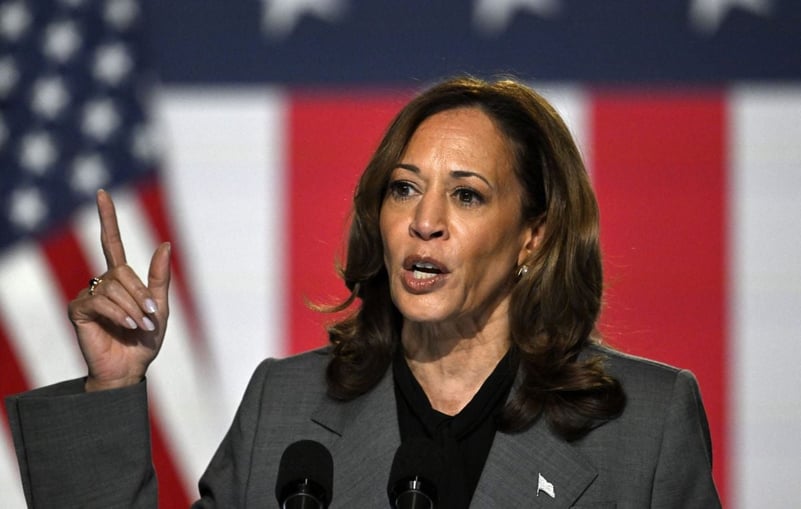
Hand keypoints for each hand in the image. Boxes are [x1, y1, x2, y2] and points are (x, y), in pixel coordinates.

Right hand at [68, 190, 170, 391]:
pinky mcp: (77, 310)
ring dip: (132, 307)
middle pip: (122, 271)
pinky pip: (100, 301)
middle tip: (150, 317)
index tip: (102, 194)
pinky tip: (127, 326)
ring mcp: (87, 295)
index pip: (110, 242)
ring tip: (140, 326)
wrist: (131, 369)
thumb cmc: (146, 340)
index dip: (107, 218)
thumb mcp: (160, 307)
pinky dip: (119, 313)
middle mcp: (101, 282)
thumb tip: (165, 243)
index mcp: (121, 279)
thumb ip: (160, 277)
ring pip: (112, 286)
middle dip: (141, 294)